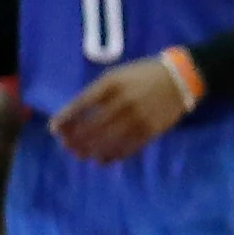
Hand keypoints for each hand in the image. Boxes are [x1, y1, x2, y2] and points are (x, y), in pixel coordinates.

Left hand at [48, 54, 196, 162]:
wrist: (180, 77)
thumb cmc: (141, 75)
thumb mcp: (116, 76)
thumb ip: (97, 92)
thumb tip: (75, 114)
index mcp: (111, 84)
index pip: (81, 104)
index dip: (65, 119)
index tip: (53, 129)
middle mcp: (123, 101)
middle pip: (92, 126)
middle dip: (75, 139)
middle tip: (65, 146)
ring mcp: (138, 117)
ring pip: (109, 140)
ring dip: (91, 150)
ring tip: (80, 155)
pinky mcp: (152, 130)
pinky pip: (129, 147)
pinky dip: (113, 155)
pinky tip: (102, 159)